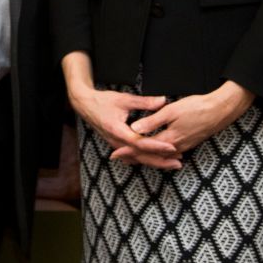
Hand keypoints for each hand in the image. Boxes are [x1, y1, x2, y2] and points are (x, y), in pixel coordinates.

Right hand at [62, 51, 178, 169]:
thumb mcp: (124, 99)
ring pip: (137, 159)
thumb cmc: (103, 101)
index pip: (140, 143)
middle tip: (178, 162)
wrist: (85, 105)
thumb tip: (163, 101)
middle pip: (140, 157)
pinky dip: (146, 159)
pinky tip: (156, 160)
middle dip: (160, 161)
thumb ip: (144, 101)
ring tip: (172, 162)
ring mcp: (116, 145)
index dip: (157, 146)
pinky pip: (133, 156)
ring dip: (155, 161)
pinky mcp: (117, 145)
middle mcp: (117, 142)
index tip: (172, 147)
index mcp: (118, 131)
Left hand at [129, 81, 254, 156]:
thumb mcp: (171, 111)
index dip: (128, 150)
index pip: (144, 148)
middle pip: (151, 156)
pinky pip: (168, 154)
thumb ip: (152, 121)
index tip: (115, 153)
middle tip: (119, 158)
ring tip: (131, 157)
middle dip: (134, 157)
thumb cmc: (196, 107)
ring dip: (145, 157)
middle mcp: (176, 147)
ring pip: (160, 156)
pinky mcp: (188, 144)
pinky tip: (153, 152)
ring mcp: (183, 147)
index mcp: (169, 139)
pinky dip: (157, 155)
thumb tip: (135, 129)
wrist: (219, 111)